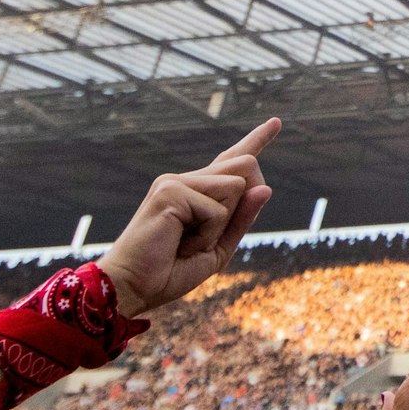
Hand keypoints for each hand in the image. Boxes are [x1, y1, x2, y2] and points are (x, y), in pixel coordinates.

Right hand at [95, 118, 278, 316]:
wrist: (132, 288)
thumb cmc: (170, 272)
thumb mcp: (217, 248)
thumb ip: (241, 219)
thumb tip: (265, 188)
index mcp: (195, 191)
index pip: (231, 160)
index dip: (256, 140)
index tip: (276, 121)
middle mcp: (185, 180)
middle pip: (245, 167)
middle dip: (243, 205)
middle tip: (202, 239)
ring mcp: (175, 181)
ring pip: (236, 186)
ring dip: (220, 227)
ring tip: (186, 243)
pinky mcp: (170, 190)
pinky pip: (217, 210)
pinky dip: (207, 236)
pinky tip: (180, 244)